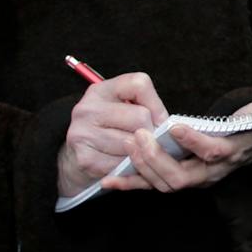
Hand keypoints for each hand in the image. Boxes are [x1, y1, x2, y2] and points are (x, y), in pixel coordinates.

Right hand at [57, 72, 168, 196]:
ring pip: (133, 143)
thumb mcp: (126, 107)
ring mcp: (83, 134)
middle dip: (151, 132)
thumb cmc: (113, 128)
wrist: (82, 155)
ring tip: (134, 151)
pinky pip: (123, 164)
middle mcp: (87, 109)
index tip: (158, 119)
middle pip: (140, 117)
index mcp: (101, 90)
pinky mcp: (85, 159)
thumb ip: (148, 107)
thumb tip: (169, 126)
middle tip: (147, 140)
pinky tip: (124, 163)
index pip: (139, 84)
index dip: (157, 105)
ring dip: (140, 152)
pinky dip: (130, 167)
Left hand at [105, 87, 251, 193]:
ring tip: (127, 144)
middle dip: (156, 158)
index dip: (194, 141)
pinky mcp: (176, 179)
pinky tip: (108, 178)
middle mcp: (210, 173)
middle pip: (181, 177)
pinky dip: (130, 184)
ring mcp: (193, 179)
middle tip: (138, 134)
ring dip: (142, 167)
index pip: (213, 152)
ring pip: (164, 184)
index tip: (175, 125)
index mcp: (231, 154)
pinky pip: (151, 187)